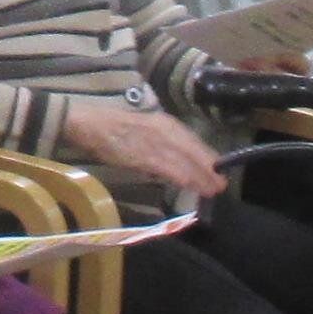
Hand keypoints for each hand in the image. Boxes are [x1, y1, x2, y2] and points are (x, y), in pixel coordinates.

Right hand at [59, 95, 220, 205]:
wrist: (92, 123)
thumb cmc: (115, 124)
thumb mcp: (145, 126)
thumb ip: (161, 140)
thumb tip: (174, 159)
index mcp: (166, 122)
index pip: (193, 141)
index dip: (207, 156)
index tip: (219, 169)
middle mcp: (166, 131)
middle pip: (194, 153)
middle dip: (209, 170)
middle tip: (221, 185)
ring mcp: (156, 144)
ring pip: (185, 163)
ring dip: (200, 178)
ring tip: (212, 190)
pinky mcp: (145, 157)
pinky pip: (169, 169)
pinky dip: (183, 178)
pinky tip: (192, 185)